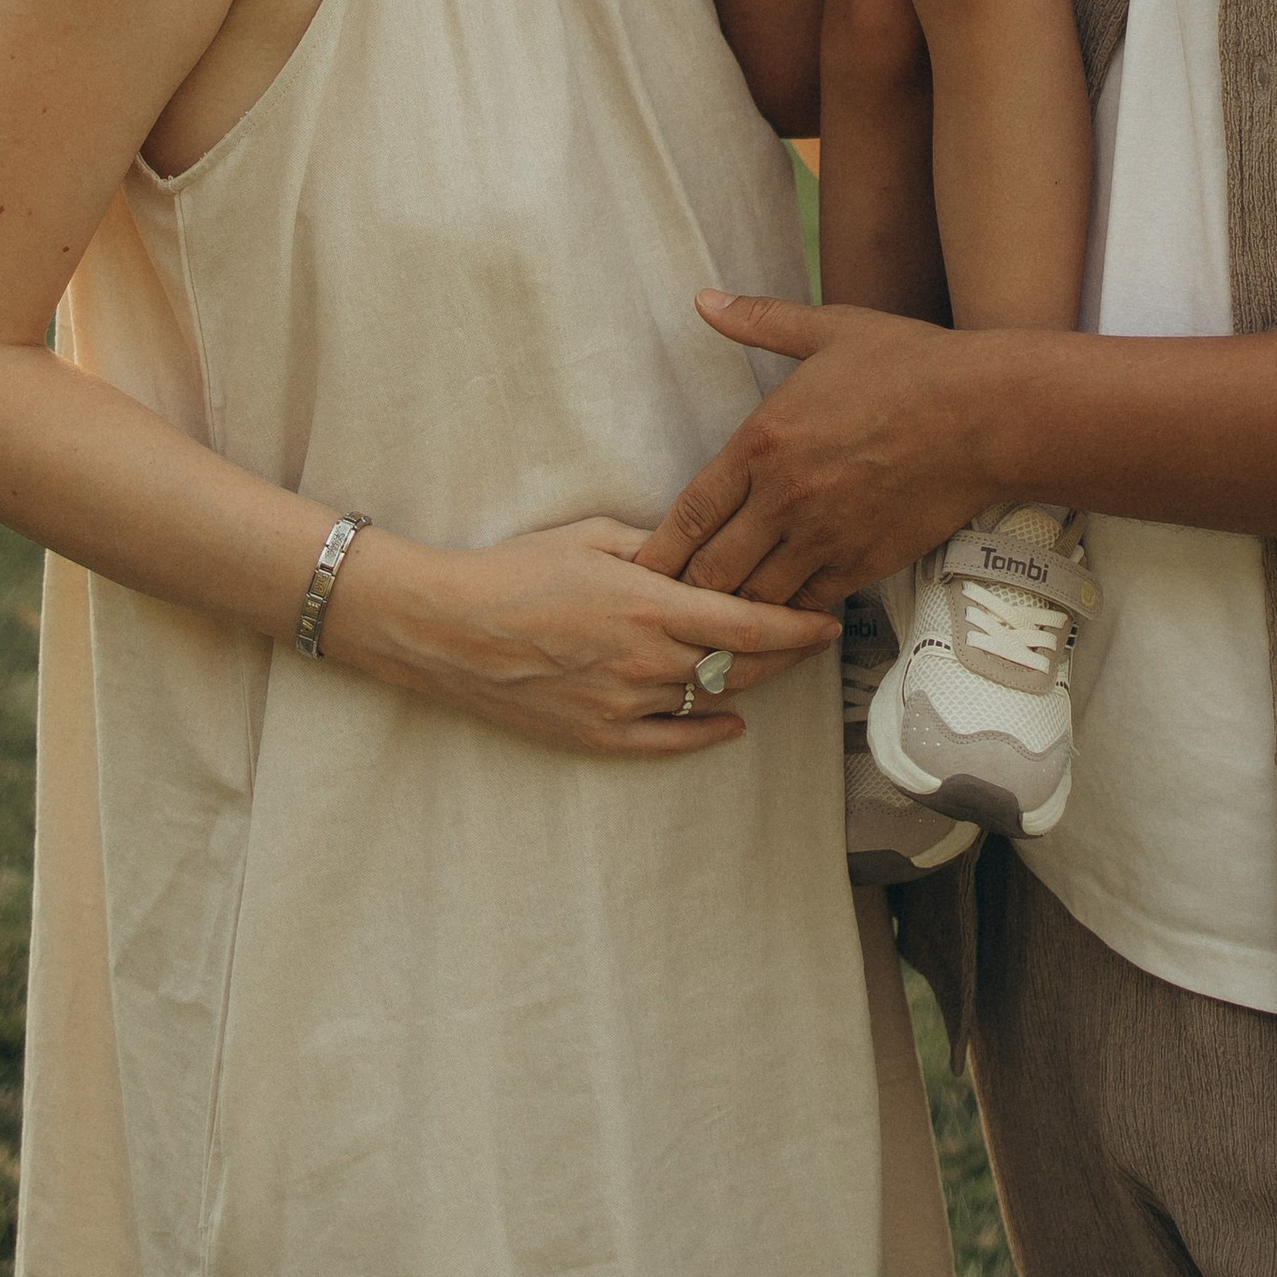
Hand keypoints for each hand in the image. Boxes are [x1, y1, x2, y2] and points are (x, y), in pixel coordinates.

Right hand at [333, 515, 838, 754]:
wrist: (447, 628)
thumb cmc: (515, 571)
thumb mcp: (592, 535)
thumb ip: (656, 544)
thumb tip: (699, 549)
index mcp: (651, 604)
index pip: (749, 622)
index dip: (798, 625)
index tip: (830, 620)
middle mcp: (648, 660)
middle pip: (743, 664)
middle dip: (787, 652)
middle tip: (814, 638)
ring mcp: (626, 704)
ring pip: (713, 699)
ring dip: (751, 683)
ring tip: (776, 665)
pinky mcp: (599, 735)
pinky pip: (672, 741)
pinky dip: (709, 732)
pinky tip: (732, 721)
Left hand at [637, 297, 999, 606]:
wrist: (984, 414)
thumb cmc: (908, 364)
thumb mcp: (830, 329)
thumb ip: (760, 320)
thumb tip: (704, 298)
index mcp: (762, 441)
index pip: (690, 512)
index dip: (661, 548)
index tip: (643, 570)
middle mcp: (784, 497)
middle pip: (712, 569)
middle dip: (690, 588)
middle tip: (677, 601)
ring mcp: (824, 536)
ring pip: (757, 598)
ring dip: (738, 607)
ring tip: (724, 615)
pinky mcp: (864, 563)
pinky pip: (809, 605)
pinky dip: (791, 613)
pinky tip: (784, 610)